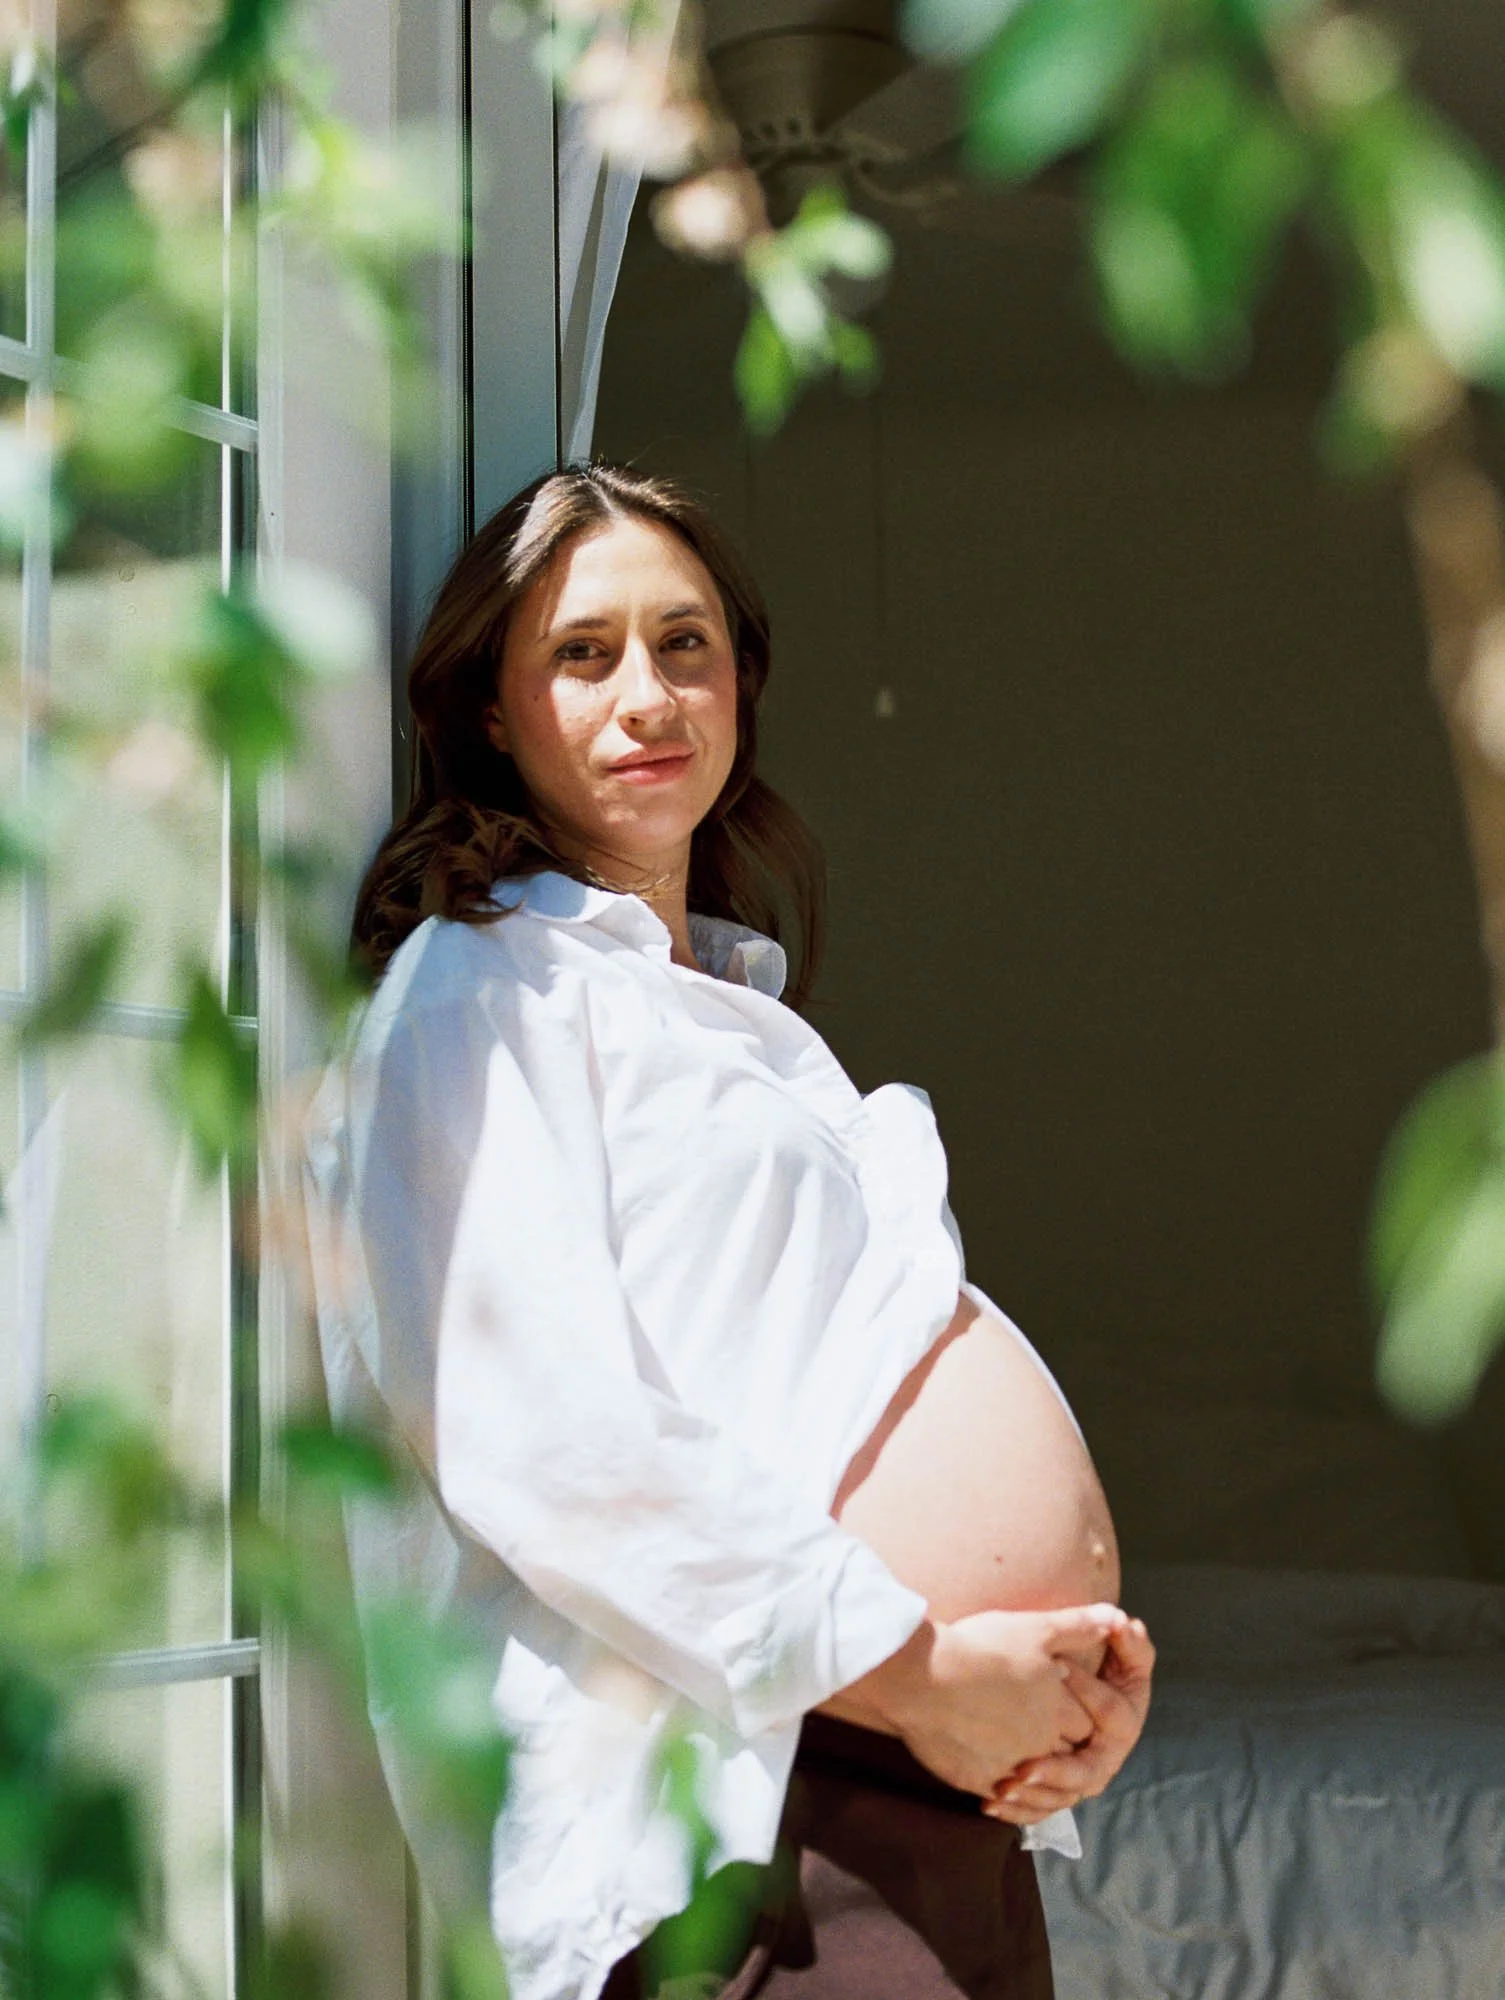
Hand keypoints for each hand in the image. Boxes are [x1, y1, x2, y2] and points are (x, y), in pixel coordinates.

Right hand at [831, 1602, 1129, 1798]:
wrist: (920, 1678)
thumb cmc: (980, 1648)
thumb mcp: (1035, 1628)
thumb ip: (1078, 1626)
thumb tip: (1116, 1617)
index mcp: (1059, 1710)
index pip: (1089, 1724)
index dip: (1084, 1713)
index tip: (1072, 1706)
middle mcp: (1041, 1746)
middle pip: (1067, 1757)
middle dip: (1065, 1748)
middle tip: (1052, 1736)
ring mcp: (1009, 1768)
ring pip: (1037, 1783)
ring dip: (1038, 1775)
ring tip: (1028, 1762)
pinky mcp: (977, 1782)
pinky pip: (1003, 1799)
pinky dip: (1006, 1795)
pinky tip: (998, 1780)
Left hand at [982, 1615, 1154, 1825]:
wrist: (1036, 1686)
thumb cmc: (1067, 1660)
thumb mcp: (1085, 1644)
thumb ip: (1108, 1634)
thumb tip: (1123, 1620)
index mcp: (1121, 1719)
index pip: (1111, 1711)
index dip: (1088, 1690)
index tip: (1058, 1669)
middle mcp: (1104, 1755)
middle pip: (1087, 1772)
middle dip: (1057, 1770)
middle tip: (1026, 1766)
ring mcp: (1076, 1776)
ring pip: (1062, 1796)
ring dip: (1035, 1795)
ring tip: (1005, 1786)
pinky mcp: (1050, 1789)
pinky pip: (1039, 1809)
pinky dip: (1017, 1810)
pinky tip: (991, 1802)